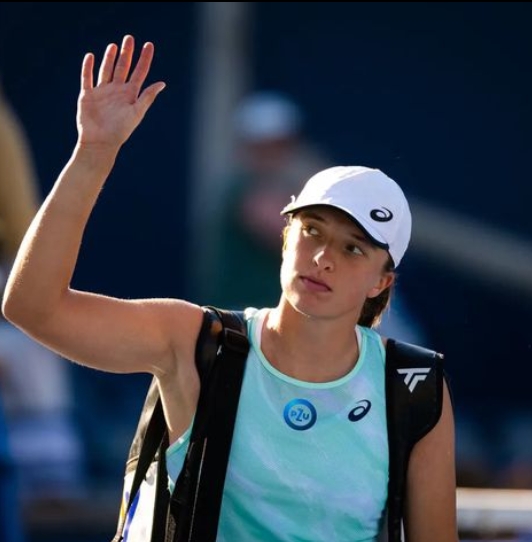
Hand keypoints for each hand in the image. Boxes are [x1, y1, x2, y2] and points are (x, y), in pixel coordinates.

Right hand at [76, 35, 165, 151]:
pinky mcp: (87, 96)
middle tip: (129, 38)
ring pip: (106, 70)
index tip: (149, 45)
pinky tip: (90, 56)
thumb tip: (162, 83)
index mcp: (130, 95)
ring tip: (114, 45)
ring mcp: (102, 92)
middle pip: (123, 67)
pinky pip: (87, 78)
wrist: (100, 143)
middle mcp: (117, 91)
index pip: (139, 73)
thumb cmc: (121, 131)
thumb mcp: (137, 112)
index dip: (145, 59)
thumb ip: (148, 97)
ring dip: (109, 58)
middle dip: (126, 53)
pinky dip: (88, 67)